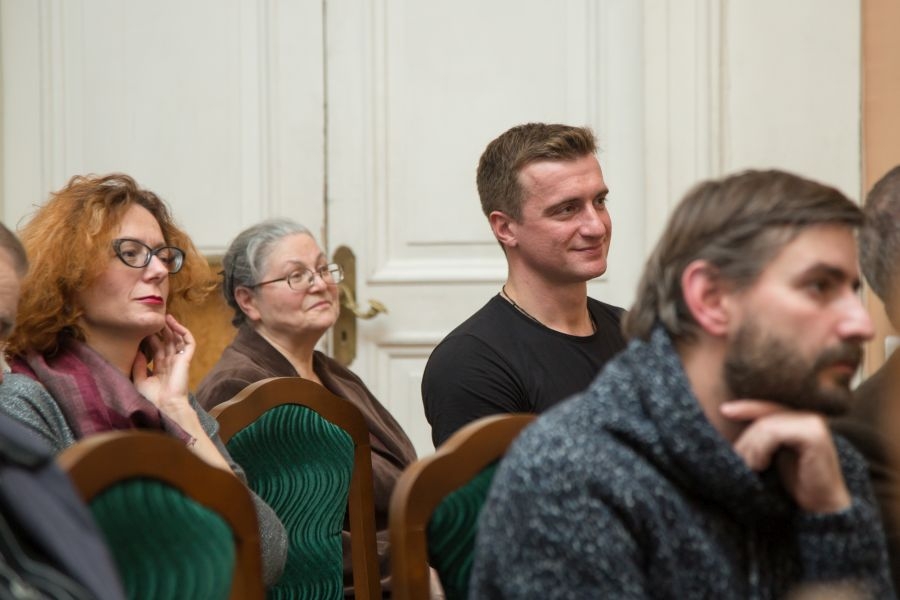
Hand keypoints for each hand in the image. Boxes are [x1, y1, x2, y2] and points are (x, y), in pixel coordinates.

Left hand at [132, 314, 194, 414]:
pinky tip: (175, 324)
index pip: (157, 348)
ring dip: (173, 327)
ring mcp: (179, 360)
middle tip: (154, 319)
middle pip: (167, 341)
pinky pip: (188, 342)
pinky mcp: (186, 359)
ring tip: (165, 317)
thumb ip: (139, 365)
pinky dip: (183, 332)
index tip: (143, 329)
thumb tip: (138, 350)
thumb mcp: (140, 380)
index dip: (151, 338)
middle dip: (162, 330)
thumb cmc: (152, 397)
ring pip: (178, 339)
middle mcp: (170, 362)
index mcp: (160, 368)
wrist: (165, 405)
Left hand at [720, 400, 850, 513]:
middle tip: (739, 460)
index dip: (745, 407)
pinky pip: (775, 434)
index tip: (723, 411)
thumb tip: (728, 414)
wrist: (822, 507)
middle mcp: (808, 416)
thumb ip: (761, 437)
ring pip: (766, 426)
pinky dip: (761, 449)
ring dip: (751, 448)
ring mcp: (813, 423)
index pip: (766, 407)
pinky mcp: (814, 434)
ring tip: (752, 467)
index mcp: (799, 419)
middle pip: (762, 417)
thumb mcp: (772, 454)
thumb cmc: (796, 482)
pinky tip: (762, 465)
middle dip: (745, 440)